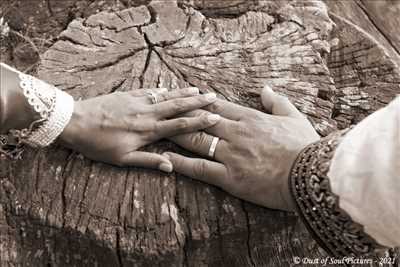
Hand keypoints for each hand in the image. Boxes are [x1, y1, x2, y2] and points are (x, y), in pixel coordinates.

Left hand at [59, 87, 219, 171]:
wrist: (75, 122)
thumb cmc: (97, 144)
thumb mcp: (122, 159)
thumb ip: (148, 161)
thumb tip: (171, 166)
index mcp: (147, 131)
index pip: (179, 124)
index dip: (198, 120)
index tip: (215, 116)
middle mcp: (146, 113)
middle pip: (176, 106)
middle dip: (197, 102)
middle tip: (213, 96)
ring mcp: (137, 102)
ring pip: (165, 96)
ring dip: (182, 93)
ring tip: (198, 90)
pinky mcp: (127, 95)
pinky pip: (149, 91)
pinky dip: (162, 90)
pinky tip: (169, 88)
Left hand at [164, 85, 319, 210]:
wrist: (312, 175)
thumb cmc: (305, 146)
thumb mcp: (295, 118)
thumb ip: (277, 102)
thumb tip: (265, 89)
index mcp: (250, 118)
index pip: (217, 106)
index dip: (198, 101)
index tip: (184, 97)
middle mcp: (235, 133)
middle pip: (200, 120)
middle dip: (180, 115)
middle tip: (162, 111)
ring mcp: (230, 154)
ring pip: (195, 140)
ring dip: (175, 134)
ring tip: (157, 131)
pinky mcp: (229, 177)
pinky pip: (199, 168)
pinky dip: (180, 162)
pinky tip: (164, 158)